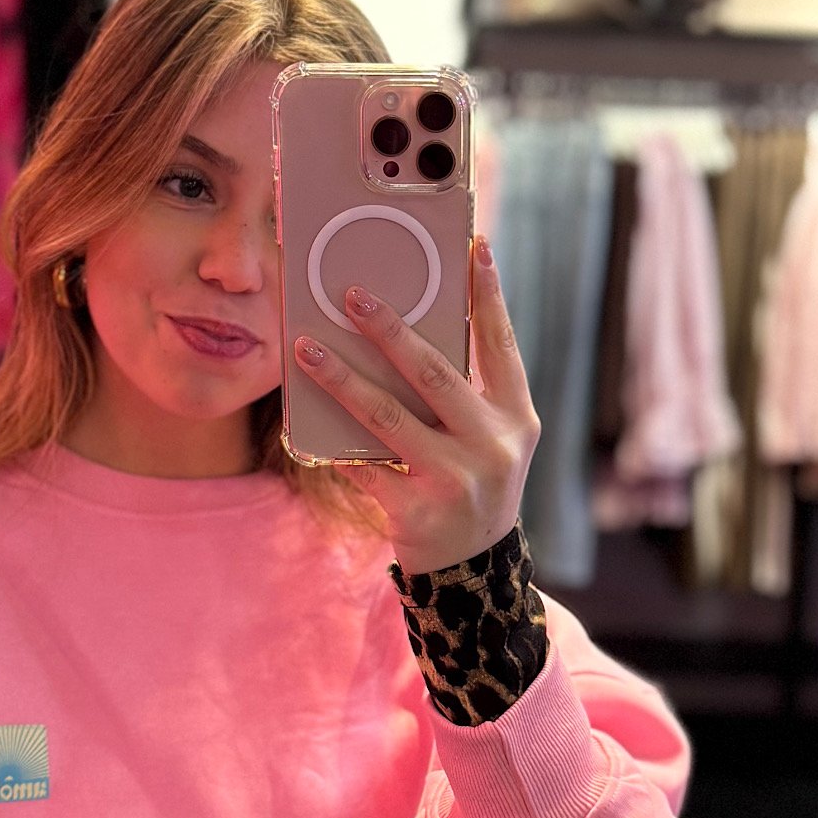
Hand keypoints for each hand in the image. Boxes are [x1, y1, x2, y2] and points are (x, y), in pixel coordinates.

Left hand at [291, 232, 540, 576]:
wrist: (473, 570)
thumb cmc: (473, 484)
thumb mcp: (490, 439)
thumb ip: (467, 392)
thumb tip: (408, 331)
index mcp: (516, 417)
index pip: (502, 345)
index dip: (489, 295)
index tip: (473, 248)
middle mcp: (492, 445)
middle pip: (433, 373)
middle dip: (389, 330)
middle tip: (353, 296)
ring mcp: (456, 479)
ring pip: (386, 416)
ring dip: (341, 378)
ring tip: (306, 350)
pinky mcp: (417, 510)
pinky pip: (363, 465)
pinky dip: (331, 442)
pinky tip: (301, 419)